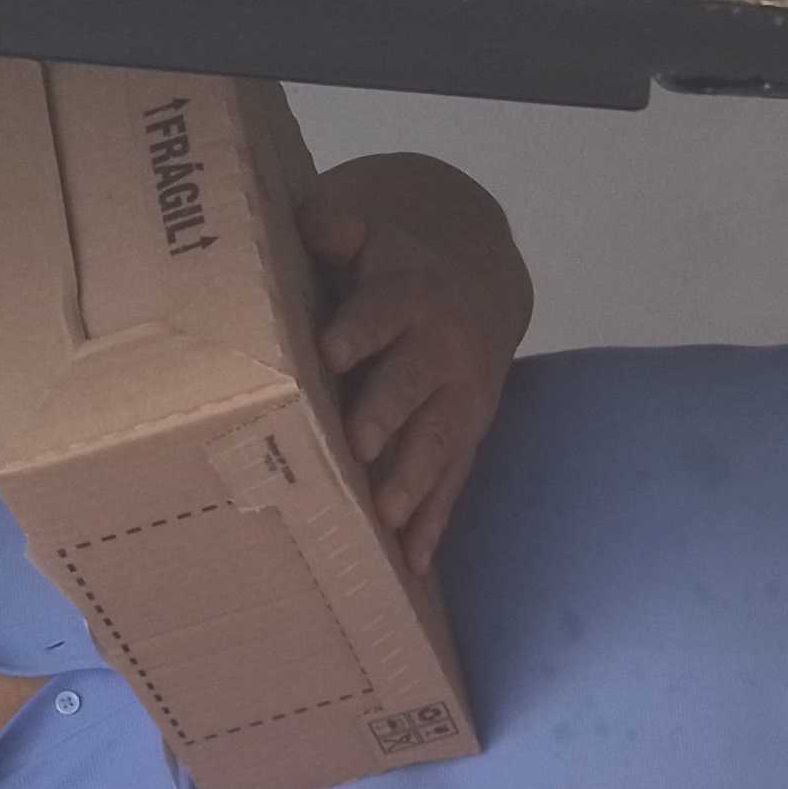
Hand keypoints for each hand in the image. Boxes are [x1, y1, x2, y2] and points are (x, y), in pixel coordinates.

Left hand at [298, 155, 529, 572]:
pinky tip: (413, 564)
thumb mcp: (367, 232)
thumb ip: (338, 226)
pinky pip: (452, 484)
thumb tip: (316, 223)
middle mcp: (441, 349)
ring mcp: (458, 400)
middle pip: (413, 384)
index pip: (383, 310)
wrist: (471, 287)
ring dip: (414, 481)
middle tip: (358, 445)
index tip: (330, 350)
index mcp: (410, 294)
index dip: (359, 328)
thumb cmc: (389, 267)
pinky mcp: (465, 439)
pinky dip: (434, 524)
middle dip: (387, 415)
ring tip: (387, 518)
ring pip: (437, 442)